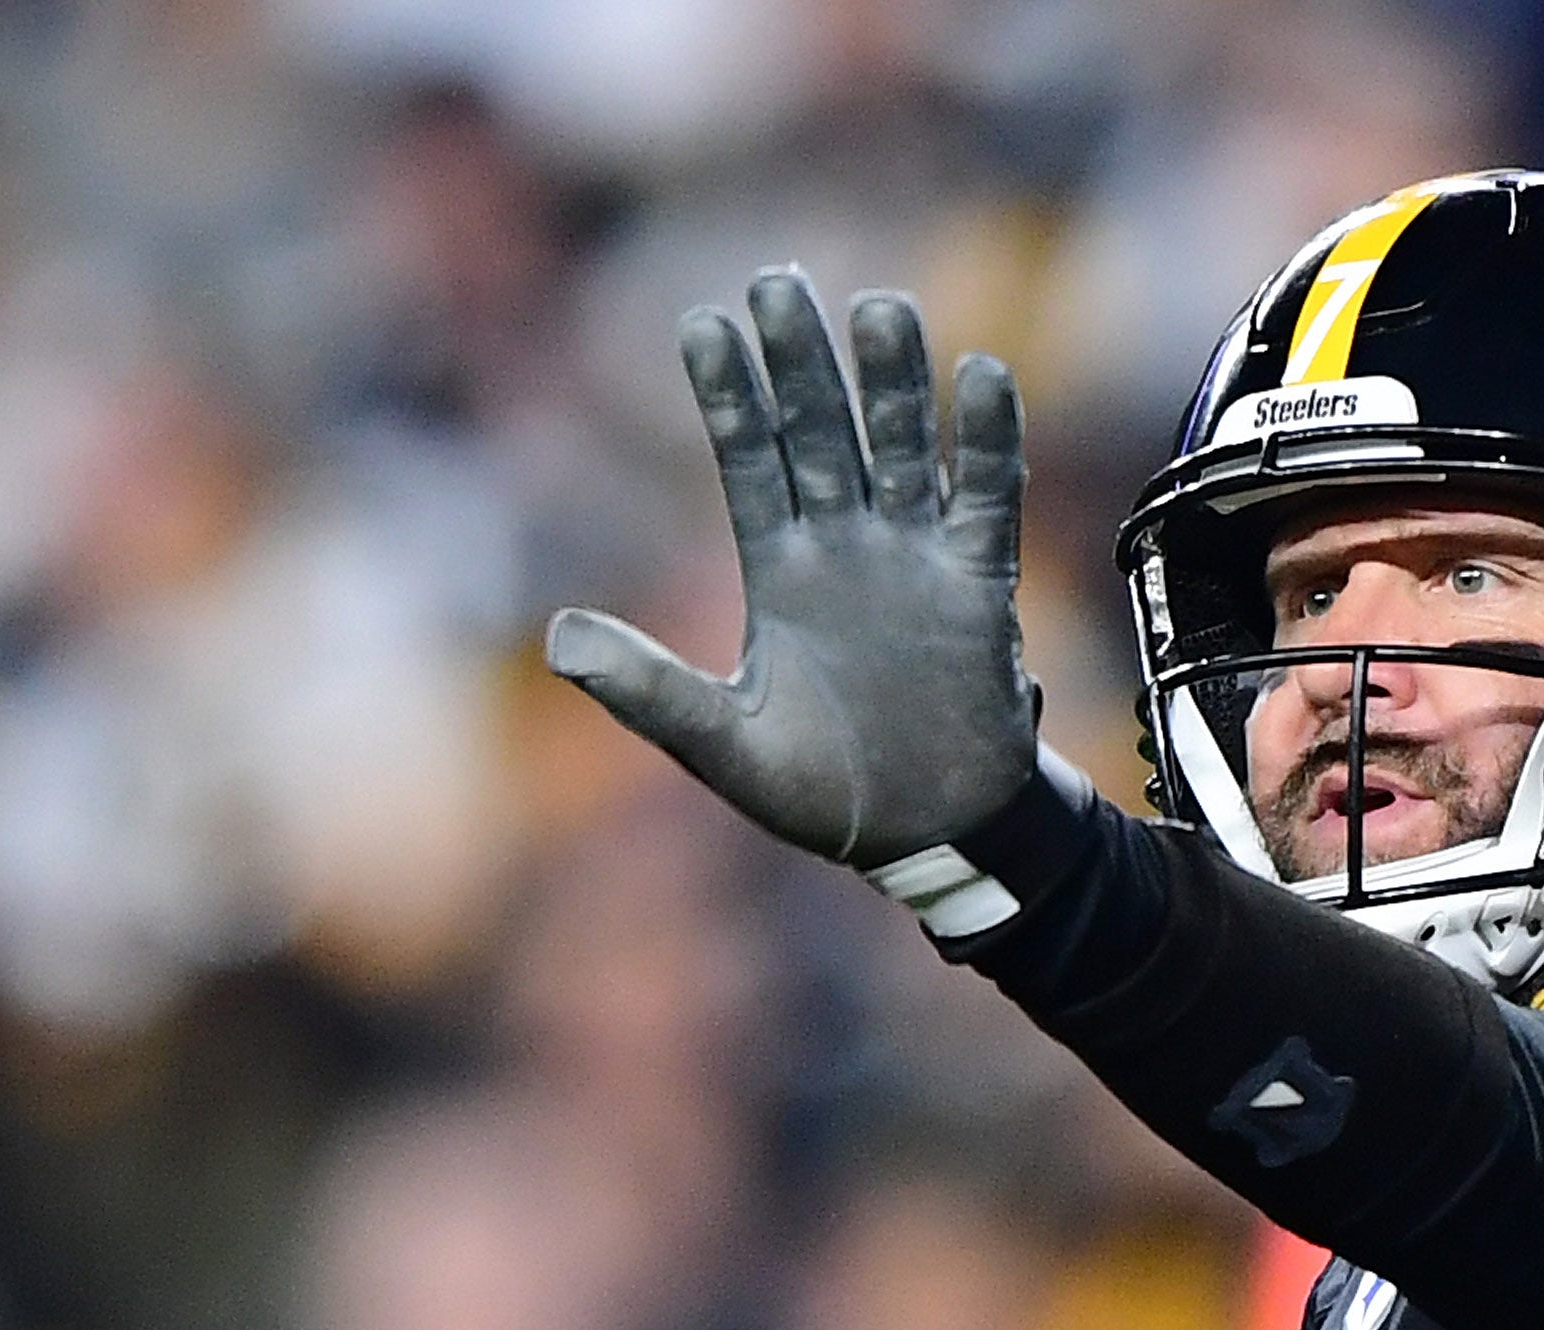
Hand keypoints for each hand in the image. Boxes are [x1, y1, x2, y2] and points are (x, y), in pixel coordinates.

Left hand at [547, 268, 1037, 868]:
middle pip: (821, 433)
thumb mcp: (721, 745)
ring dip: (892, 383)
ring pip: (901, 448)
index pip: (750, 461)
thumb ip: (649, 689)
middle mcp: (846, 546)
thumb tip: (556, 639)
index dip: (729, 396)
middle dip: (801, 363)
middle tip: (777, 282)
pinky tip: (979, 374)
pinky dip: (987, 441)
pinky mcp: (979, 583)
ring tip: (879, 307)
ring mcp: (914, 556)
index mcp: (781, 572)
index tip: (702, 323)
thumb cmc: (822, 793)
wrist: (926, 834)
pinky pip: (986, 497)